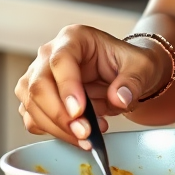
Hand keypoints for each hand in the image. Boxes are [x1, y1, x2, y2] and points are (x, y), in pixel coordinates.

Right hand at [14, 24, 169, 148]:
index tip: (80, 111)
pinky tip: (80, 137)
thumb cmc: (130, 64)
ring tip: (89, 136)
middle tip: (85, 132)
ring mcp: (39, 76)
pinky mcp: (37, 99)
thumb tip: (119, 98)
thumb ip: (133, 81)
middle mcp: (50, 54)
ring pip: (32, 105)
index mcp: (74, 38)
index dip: (67, 87)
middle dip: (60, 115)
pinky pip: (34, 120)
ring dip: (57, 127)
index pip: (60, 60)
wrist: (126, 75)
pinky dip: (55, 133)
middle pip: (39, 85)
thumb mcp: (142, 67)